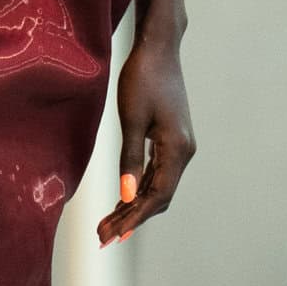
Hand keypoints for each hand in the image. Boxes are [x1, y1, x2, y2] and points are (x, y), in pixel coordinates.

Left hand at [96, 35, 194, 244]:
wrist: (158, 48)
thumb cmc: (142, 78)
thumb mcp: (131, 119)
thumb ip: (129, 158)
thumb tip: (127, 195)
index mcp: (177, 148)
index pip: (158, 196)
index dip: (134, 219)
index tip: (112, 236)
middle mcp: (184, 151)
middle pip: (160, 197)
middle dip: (132, 219)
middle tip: (103, 237)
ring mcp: (180, 146)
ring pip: (159, 187)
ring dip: (134, 206)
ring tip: (107, 224)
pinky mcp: (171, 139)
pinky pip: (158, 173)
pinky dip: (140, 189)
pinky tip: (122, 199)